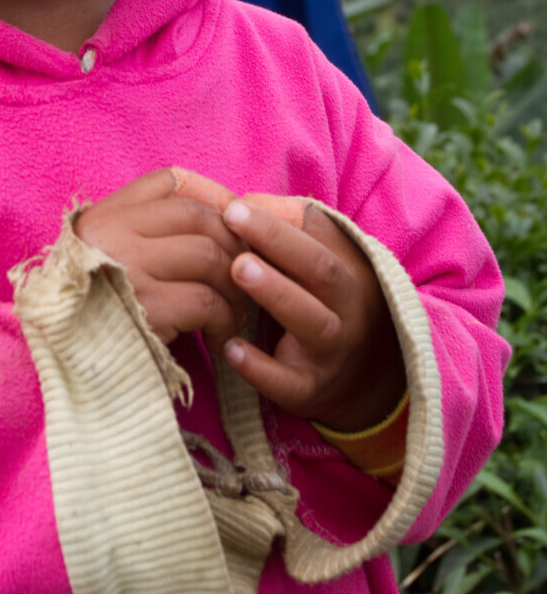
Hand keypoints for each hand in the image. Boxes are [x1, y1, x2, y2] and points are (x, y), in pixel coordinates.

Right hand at [75, 169, 247, 349]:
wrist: (64, 373)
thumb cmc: (94, 320)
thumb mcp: (102, 263)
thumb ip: (139, 236)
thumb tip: (213, 221)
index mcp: (100, 218)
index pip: (167, 182)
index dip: (210, 197)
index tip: (231, 227)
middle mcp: (111, 234)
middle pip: (197, 217)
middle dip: (233, 245)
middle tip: (245, 276)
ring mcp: (128, 267)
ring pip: (209, 255)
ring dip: (235, 286)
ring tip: (235, 313)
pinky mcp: (147, 307)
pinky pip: (207, 301)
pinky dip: (225, 320)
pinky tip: (221, 339)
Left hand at [218, 199, 405, 431]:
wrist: (363, 378)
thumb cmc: (324, 302)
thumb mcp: (322, 261)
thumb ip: (290, 228)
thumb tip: (246, 202)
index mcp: (349, 271)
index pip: (318, 239)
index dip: (276, 222)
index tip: (234, 207)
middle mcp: (348, 309)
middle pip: (322, 271)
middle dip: (278, 242)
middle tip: (232, 220)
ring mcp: (332, 352)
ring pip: (312, 322)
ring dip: (275, 293)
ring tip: (236, 270)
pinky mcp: (310, 391)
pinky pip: (288, 382)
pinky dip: (260, 368)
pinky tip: (229, 348)